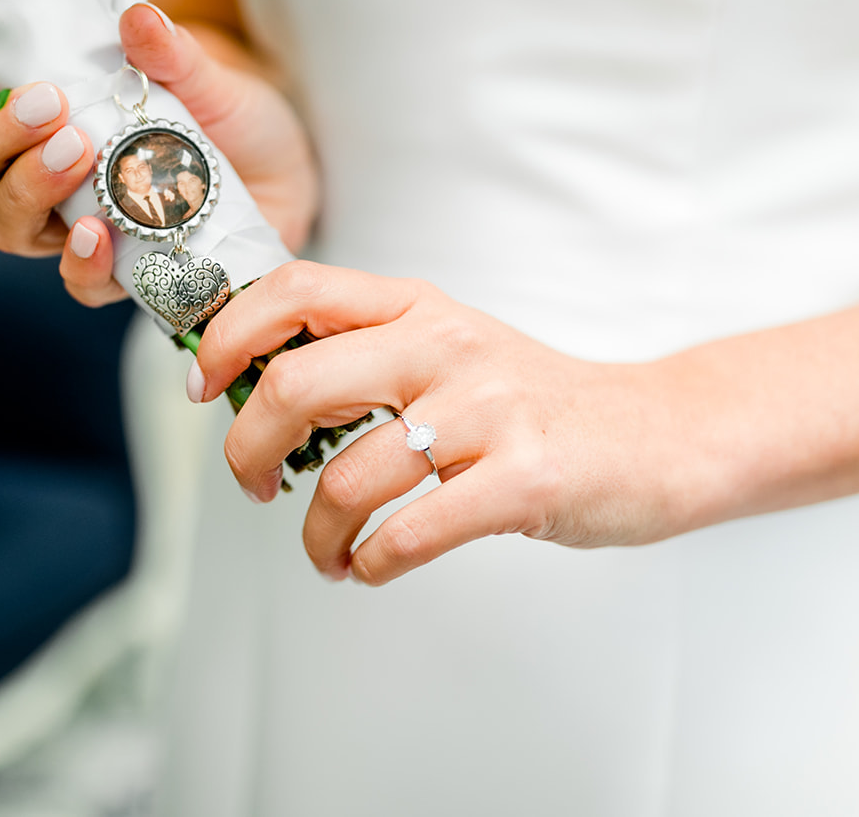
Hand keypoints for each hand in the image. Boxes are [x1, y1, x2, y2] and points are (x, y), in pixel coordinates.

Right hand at [0, 3, 319, 305]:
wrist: (292, 175)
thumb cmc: (232, 118)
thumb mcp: (208, 75)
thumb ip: (172, 53)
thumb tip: (139, 19)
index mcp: (39, 117)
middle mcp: (41, 175)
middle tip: (45, 105)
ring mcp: (75, 225)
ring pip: (7, 226)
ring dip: (28, 189)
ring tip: (78, 152)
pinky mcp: (120, 272)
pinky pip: (77, 283)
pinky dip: (79, 262)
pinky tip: (98, 232)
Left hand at [189, 262, 695, 585]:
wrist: (656, 434)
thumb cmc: (532, 402)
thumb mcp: (449, 349)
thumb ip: (366, 353)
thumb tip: (251, 385)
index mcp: (417, 307)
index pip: (295, 290)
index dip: (227, 334)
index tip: (203, 384)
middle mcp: (445, 345)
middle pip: (296, 387)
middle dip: (246, 452)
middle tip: (253, 487)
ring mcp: (486, 412)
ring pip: (347, 478)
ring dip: (314, 535)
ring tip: (326, 553)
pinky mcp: (522, 480)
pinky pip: (407, 533)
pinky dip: (369, 563)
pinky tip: (370, 567)